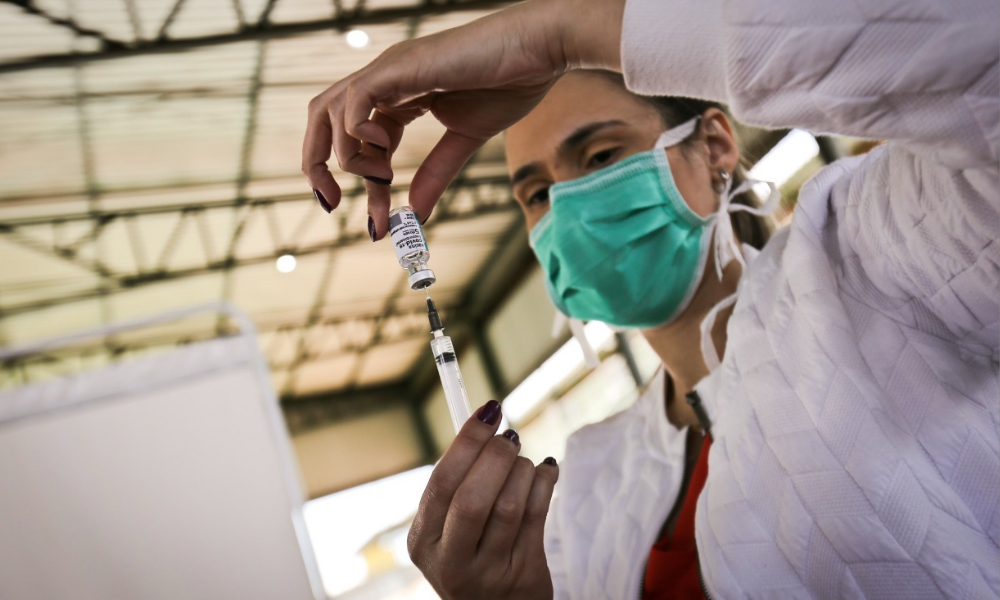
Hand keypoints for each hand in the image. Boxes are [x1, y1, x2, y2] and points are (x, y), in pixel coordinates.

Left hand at [301, 0, 623, 237]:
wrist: (538, 52)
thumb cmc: (510, 84)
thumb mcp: (465, 140)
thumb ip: (435, 174)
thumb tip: (415, 213)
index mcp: (398, 96)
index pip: (360, 142)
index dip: (364, 185)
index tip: (377, 224)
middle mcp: (384, 81)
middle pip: (323, 119)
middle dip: (318, 165)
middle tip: (332, 205)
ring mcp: (389, 70)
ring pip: (330, 110)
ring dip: (343, 156)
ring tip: (380, 178)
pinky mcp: (400, 66)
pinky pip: (355, 98)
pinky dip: (357, 131)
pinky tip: (385, 148)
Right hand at [407, 400, 558, 599]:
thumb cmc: (473, 553)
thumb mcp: (450, 529)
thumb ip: (459, 485)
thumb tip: (484, 420)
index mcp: (423, 541)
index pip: (442, 483)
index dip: (467, 442)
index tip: (488, 411)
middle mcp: (450, 561)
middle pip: (472, 499)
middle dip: (496, 457)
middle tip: (510, 437)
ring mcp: (488, 573)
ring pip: (509, 507)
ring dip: (523, 471)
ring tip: (524, 462)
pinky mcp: (524, 576)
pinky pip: (536, 518)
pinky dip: (544, 484)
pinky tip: (546, 472)